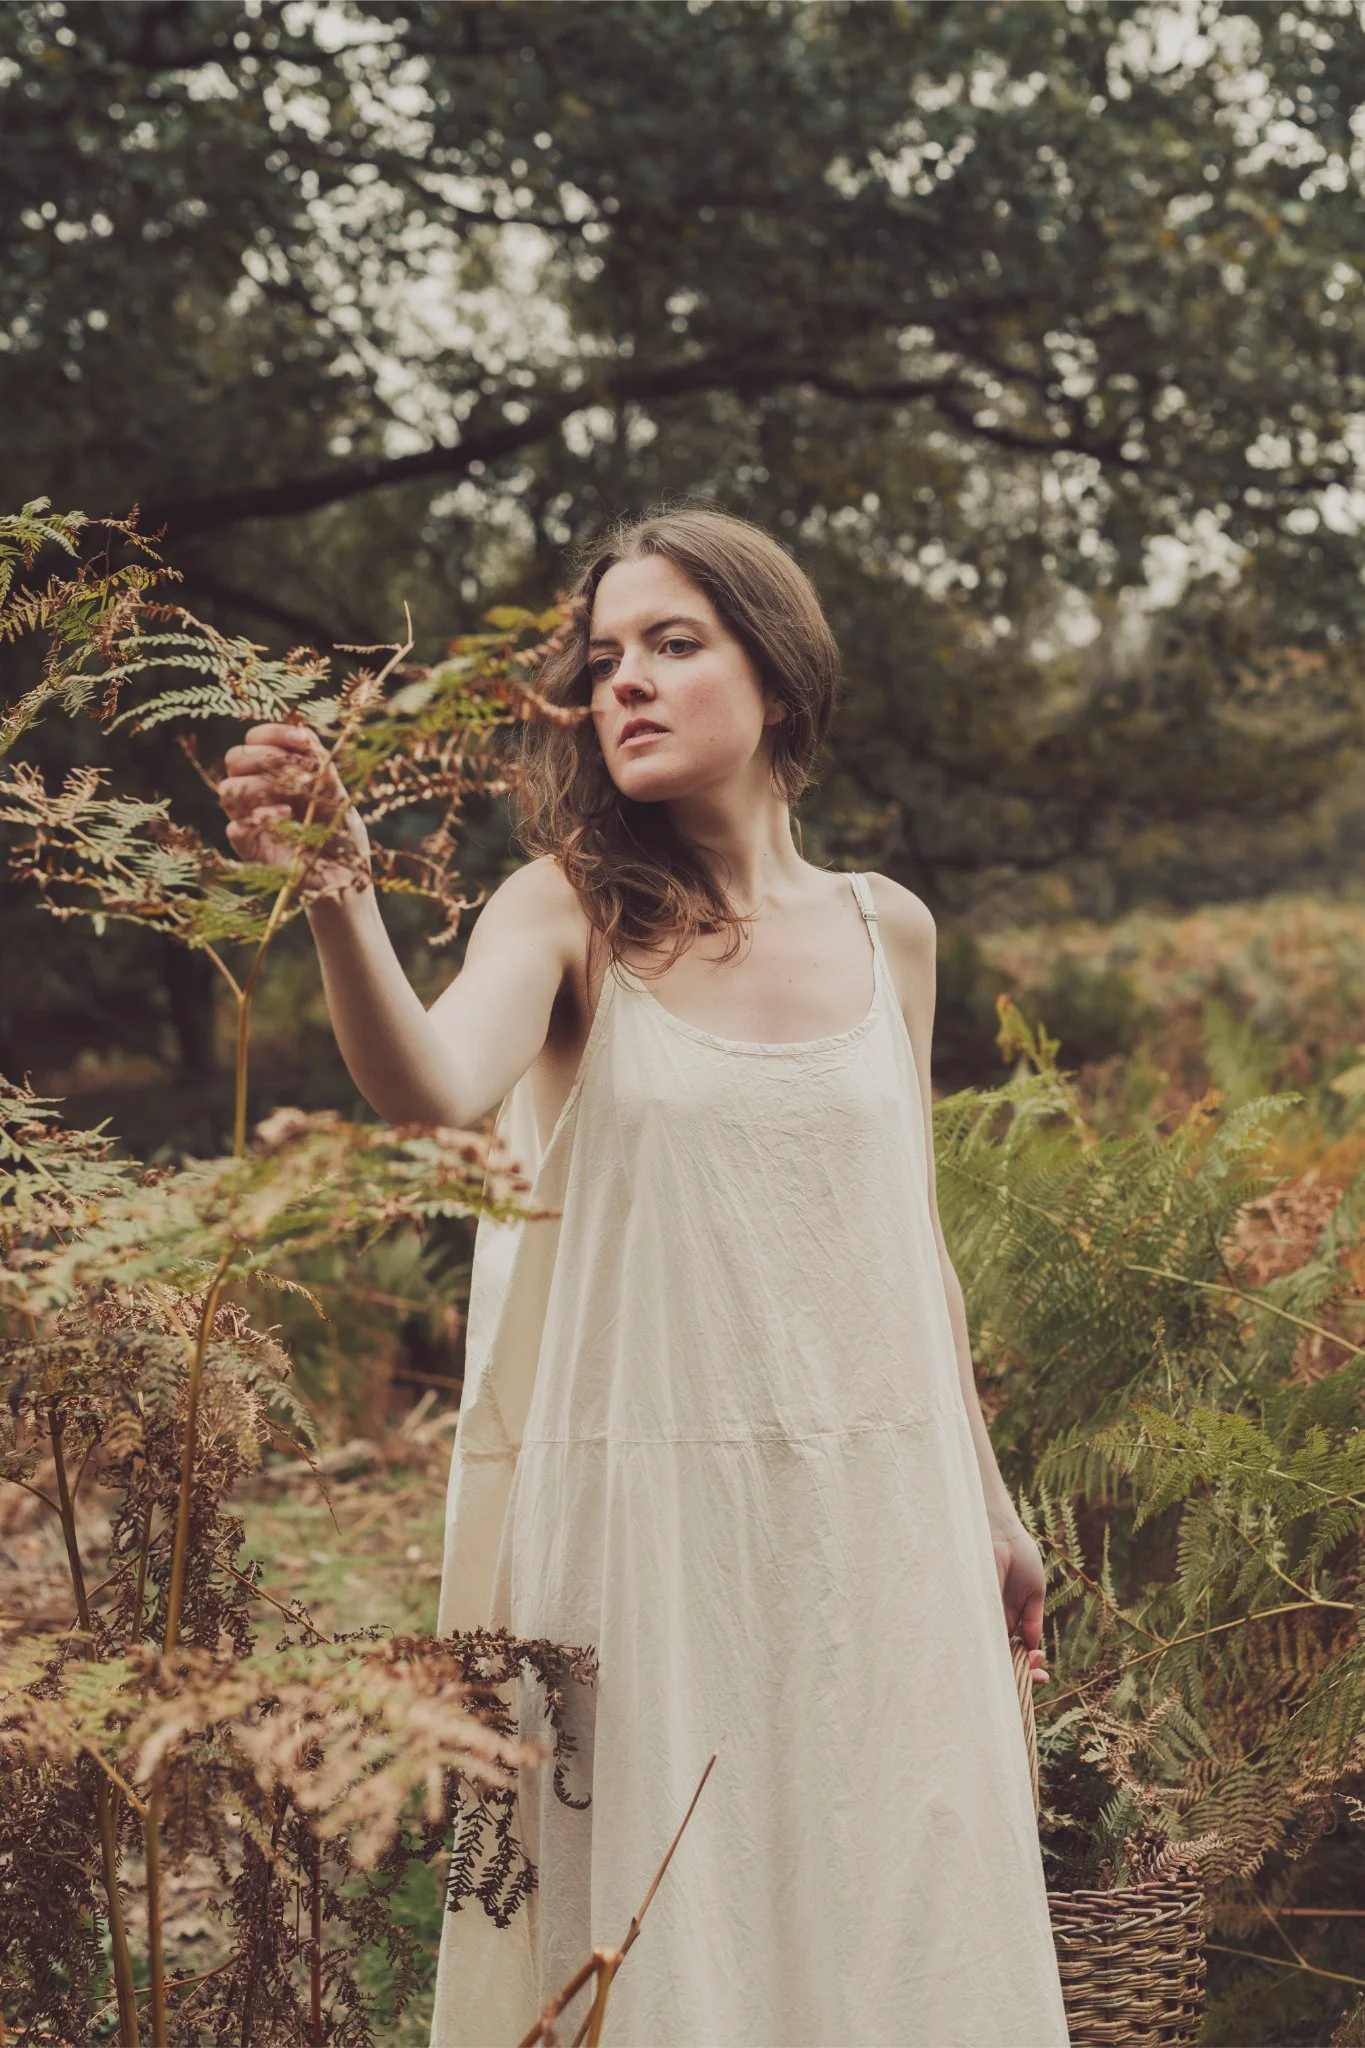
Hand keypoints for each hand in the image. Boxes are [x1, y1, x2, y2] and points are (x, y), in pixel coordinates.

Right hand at [218, 723, 369, 893]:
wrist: (346, 877)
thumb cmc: (341, 833)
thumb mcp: (337, 794)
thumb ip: (319, 766)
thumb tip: (303, 735)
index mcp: (276, 774)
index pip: (255, 740)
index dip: (272, 733)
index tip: (301, 739)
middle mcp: (257, 793)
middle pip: (234, 758)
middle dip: (264, 757)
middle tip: (296, 771)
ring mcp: (251, 820)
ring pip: (228, 789)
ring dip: (260, 785)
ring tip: (292, 799)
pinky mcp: (250, 849)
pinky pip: (234, 827)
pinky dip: (260, 818)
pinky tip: (286, 818)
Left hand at [989, 1514, 1049, 1685]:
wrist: (999, 1531)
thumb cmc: (1018, 1555)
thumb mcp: (1034, 1591)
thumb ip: (1032, 1620)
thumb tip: (1033, 1648)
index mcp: (1011, 1617)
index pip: (1019, 1649)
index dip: (1030, 1664)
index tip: (1044, 1673)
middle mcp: (994, 1620)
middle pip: (1004, 1655)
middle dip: (1020, 1673)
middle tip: (1039, 1679)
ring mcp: (982, 1615)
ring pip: (990, 1651)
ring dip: (1007, 1667)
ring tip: (1025, 1674)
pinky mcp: (970, 1609)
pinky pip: (978, 1635)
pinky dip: (989, 1651)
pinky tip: (1004, 1662)